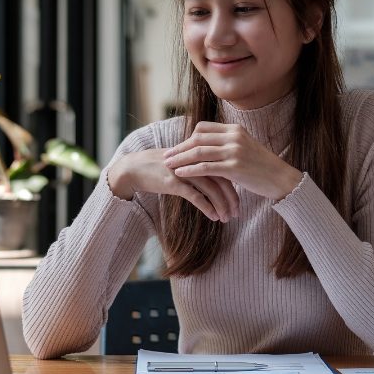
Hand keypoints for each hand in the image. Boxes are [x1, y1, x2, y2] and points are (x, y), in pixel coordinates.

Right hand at [107, 149, 239, 221]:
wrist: (134, 168)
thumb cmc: (158, 168)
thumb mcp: (181, 164)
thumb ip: (198, 168)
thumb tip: (215, 178)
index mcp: (198, 154)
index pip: (223, 169)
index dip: (234, 185)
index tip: (239, 200)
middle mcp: (194, 161)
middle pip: (221, 178)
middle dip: (231, 198)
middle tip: (237, 212)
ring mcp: (184, 171)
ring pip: (211, 189)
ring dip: (222, 205)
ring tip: (227, 218)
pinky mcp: (174, 182)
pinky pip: (196, 196)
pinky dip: (207, 207)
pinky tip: (214, 217)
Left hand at [162, 122, 302, 200]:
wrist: (280, 178)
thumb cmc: (260, 166)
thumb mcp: (244, 147)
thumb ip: (227, 143)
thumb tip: (207, 145)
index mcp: (235, 129)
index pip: (203, 128)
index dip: (187, 138)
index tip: (177, 147)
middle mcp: (234, 137)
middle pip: (198, 138)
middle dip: (179, 148)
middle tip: (166, 156)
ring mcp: (234, 151)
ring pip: (199, 152)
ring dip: (180, 159)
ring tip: (168, 165)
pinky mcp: (234, 167)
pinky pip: (206, 167)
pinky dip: (190, 170)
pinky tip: (180, 174)